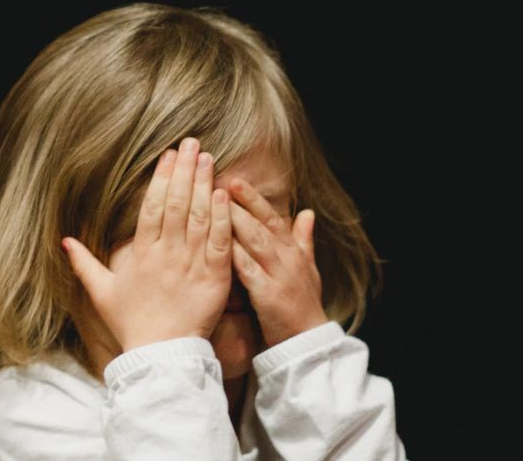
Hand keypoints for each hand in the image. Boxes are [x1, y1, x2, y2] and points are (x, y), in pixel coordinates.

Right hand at [63, 137, 233, 351]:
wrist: (161, 356)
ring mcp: (191, 265)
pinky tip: (224, 194)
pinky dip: (222, 217)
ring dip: (204, 185)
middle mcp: (166, 255)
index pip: (152, 207)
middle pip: (177, 204)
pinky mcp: (214, 278)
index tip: (169, 155)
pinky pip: (219, 242)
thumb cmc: (132, 325)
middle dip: (185, 171)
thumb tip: (65, 241)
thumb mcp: (102, 293)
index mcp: (141, 254)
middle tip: (193, 144)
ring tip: (209, 159)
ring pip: (199, 217)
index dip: (161, 178)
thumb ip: (85, 264)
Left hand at [227, 177, 328, 347]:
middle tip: (217, 182)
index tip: (234, 180)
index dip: (253, 198)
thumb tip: (308, 212)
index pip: (271, 217)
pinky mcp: (268, 295)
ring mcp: (279, 275)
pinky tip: (217, 244)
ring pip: (255, 241)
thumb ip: (304, 239)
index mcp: (292, 251)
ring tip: (214, 203)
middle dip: (239, 202)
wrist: (308, 342)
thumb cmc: (304, 305)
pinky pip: (249, 270)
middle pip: (261, 224)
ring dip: (235, 221)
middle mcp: (287, 258)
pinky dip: (234, 255)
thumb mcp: (308, 269)